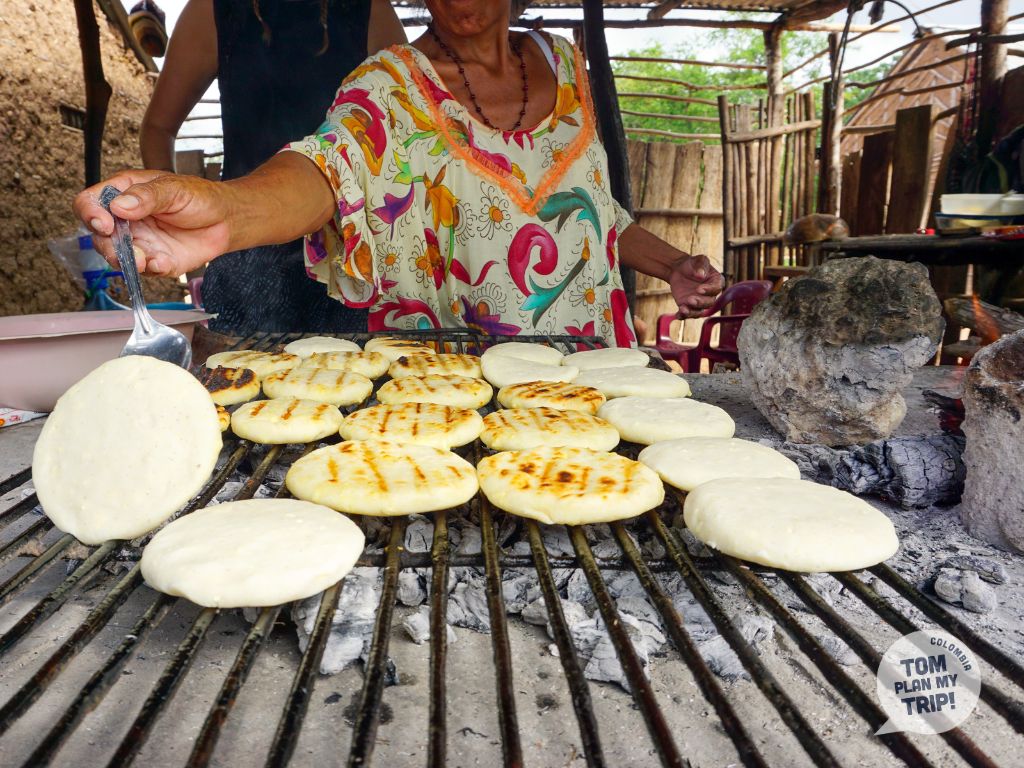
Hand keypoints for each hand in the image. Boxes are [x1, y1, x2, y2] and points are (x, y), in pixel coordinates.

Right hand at [74, 170, 231, 276]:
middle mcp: (126, 220)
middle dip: (107, 245)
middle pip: (98, 236)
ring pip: (117, 257)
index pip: (89, 203)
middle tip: (124, 248)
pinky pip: (146, 270)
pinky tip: (164, 261)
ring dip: (126, 261)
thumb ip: (147, 196)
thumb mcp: (173, 188)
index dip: (90, 213)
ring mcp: (140, 242)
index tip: (105, 223)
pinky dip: (152, 268)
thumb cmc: (198, 197)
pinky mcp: (156, 260)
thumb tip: (119, 207)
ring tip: (143, 259)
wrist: (226, 219)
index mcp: (123, 194)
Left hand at [668, 254, 723, 318]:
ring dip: (692, 312)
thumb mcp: (698, 260)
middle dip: (700, 302)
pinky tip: (678, 315)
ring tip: (683, 309)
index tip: (700, 289)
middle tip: (690, 299)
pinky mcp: (688, 306)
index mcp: (716, 282)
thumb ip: (701, 266)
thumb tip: (700, 275)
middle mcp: (709, 294)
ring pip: (699, 311)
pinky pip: (687, 314)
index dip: (709, 290)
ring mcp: (699, 302)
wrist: (679, 270)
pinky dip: (683, 316)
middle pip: (709, 303)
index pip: (716, 289)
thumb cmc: (692, 264)